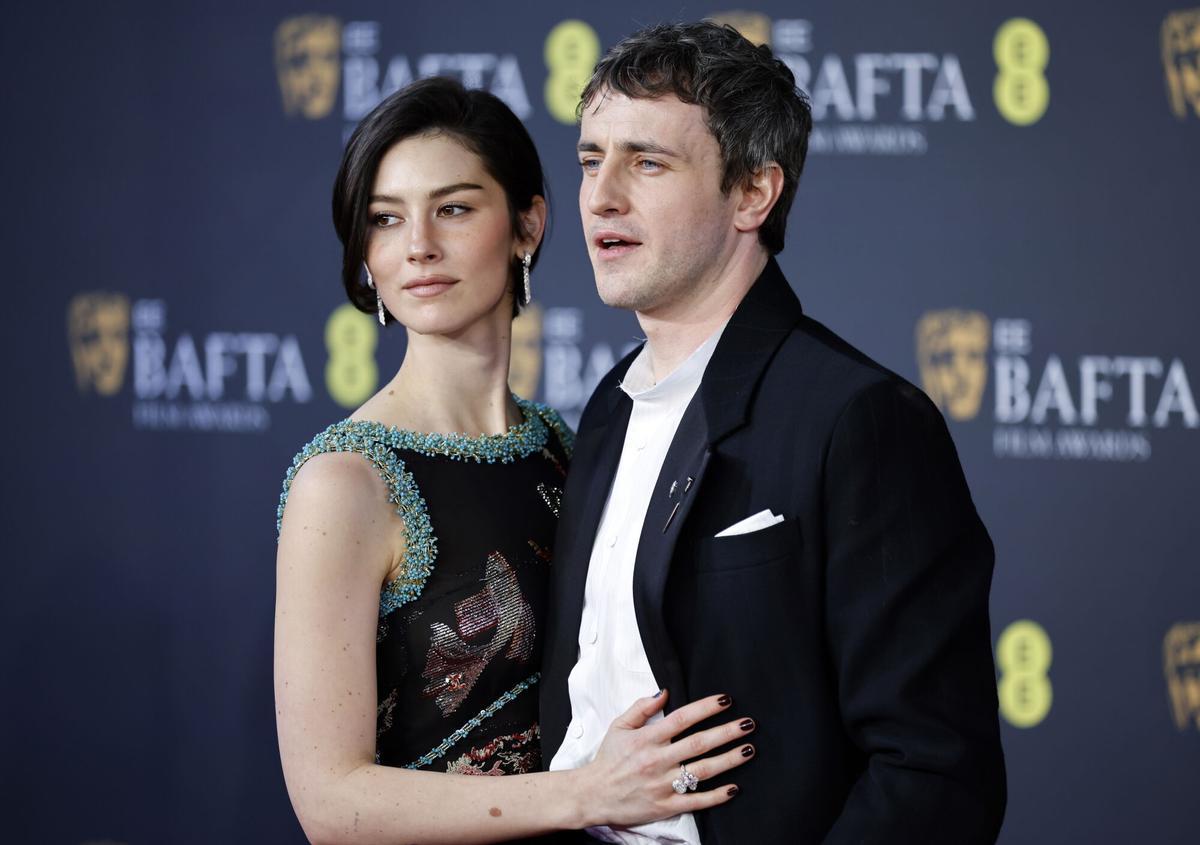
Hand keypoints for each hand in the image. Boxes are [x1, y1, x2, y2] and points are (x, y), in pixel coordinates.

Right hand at [576, 690, 754, 828]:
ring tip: (748, 749)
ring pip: (702, 771)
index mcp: (647, 738)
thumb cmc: (608, 759)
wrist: (593, 794)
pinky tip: (735, 787)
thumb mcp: (619, 726)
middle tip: (748, 724)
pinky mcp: (665, 805)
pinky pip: (696, 801)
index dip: (706, 708)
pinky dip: (717, 796)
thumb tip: (664, 691)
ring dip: (728, 760)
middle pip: (699, 743)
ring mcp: (662, 784)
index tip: (725, 700)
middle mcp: (657, 760)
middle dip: (727, 732)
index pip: (682, 718)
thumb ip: (641, 708)